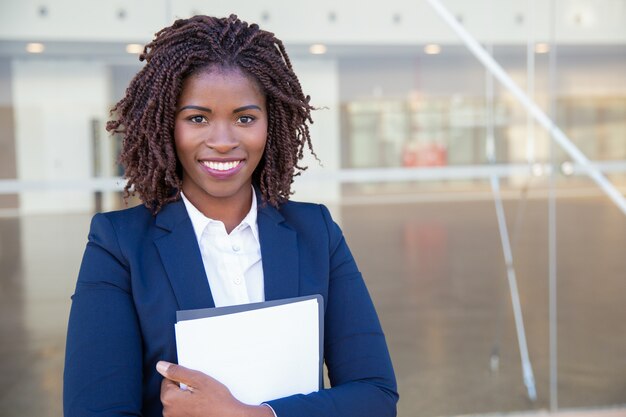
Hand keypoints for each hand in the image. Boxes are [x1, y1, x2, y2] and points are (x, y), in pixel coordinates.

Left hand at [157, 361, 273, 416]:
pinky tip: (202, 408)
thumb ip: (177, 372)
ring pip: (178, 401)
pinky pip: (182, 411)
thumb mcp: (198, 380)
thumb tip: (160, 366)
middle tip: (201, 391)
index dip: (183, 378)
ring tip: (203, 400)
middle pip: (172, 392)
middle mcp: (168, 413)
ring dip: (187, 399)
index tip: (195, 383)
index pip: (168, 380)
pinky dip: (190, 408)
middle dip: (184, 388)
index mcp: (169, 399)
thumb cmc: (217, 401)